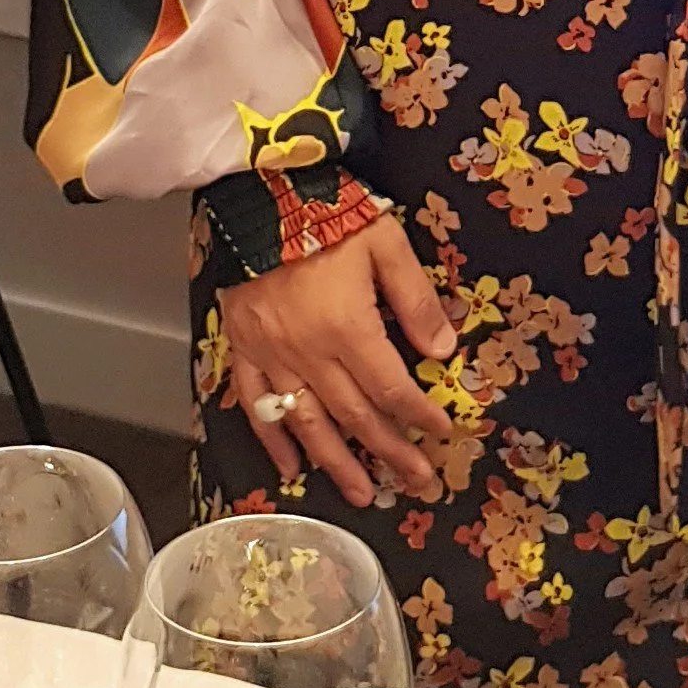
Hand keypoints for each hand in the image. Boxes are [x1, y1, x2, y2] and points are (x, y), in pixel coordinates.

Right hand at [220, 217, 456, 505]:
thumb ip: (414, 298)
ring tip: (362, 494)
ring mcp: (271, 355)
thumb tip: (444, 348)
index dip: (419, 415)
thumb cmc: (327, 213)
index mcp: (347, 327)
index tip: (441, 434)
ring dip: (338, 463)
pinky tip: (291, 470)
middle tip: (416, 482)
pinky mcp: (242, 349)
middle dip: (390, 453)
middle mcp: (308, 352)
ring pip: (307, 423)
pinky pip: (256, 406)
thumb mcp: (385, 243)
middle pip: (355, 416)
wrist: (255, 193)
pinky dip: (273, 441)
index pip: (391, 387)